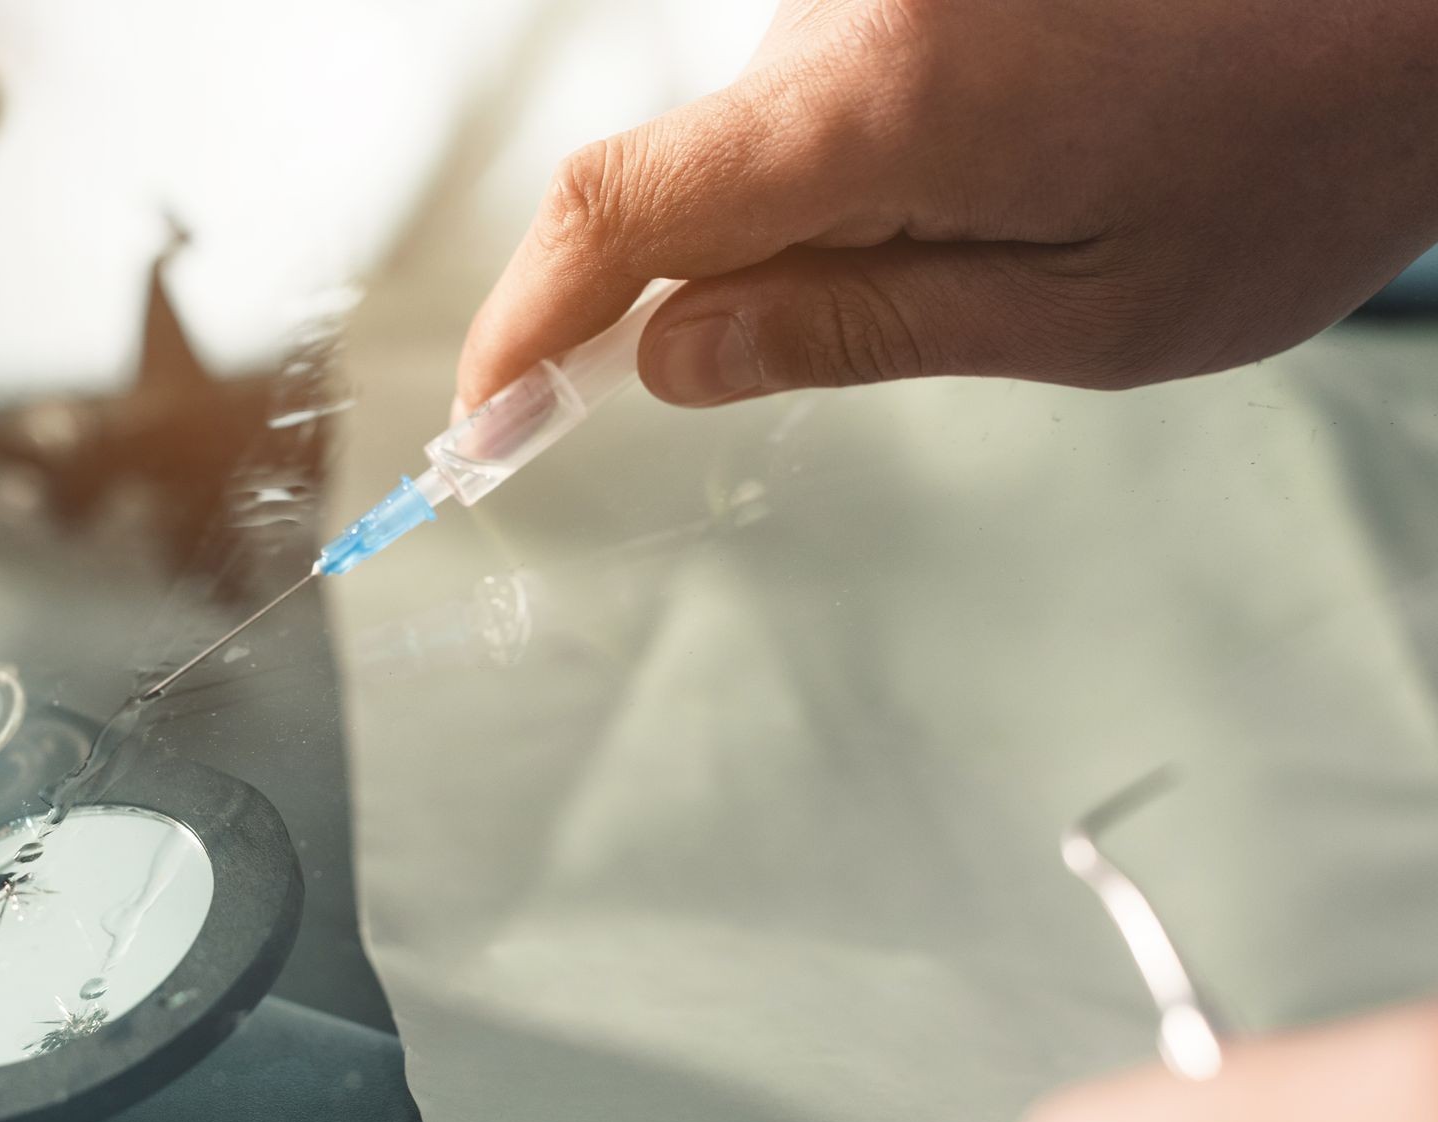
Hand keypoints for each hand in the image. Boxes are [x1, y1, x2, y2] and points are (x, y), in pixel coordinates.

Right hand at [455, 0, 1437, 411]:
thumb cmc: (1295, 159)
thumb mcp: (1084, 315)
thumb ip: (854, 330)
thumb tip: (670, 357)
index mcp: (883, 104)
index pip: (620, 209)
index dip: (525, 320)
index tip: (488, 418)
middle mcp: (855, 6)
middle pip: (682, 172)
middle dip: (684, 292)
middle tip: (744, 374)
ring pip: (755, 130)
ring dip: (801, 224)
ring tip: (993, 238)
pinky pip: (819, 78)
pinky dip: (848, 161)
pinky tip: (995, 174)